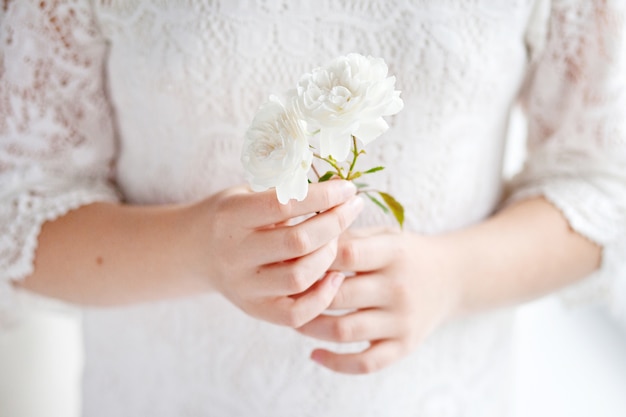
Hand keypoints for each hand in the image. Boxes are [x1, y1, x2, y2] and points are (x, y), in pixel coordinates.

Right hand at [184, 180, 362, 327]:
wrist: (194, 251)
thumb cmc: (231, 216)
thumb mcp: (246, 193)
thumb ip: (282, 190)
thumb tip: (333, 186)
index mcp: (232, 216)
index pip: (285, 205)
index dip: (323, 196)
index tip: (348, 188)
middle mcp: (235, 254)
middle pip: (297, 242)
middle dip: (334, 223)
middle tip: (352, 209)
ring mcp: (244, 287)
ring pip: (299, 278)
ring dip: (329, 256)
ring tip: (337, 239)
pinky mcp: (255, 310)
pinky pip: (296, 314)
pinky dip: (322, 297)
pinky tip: (335, 275)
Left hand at [297, 228, 461, 373]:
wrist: (453, 278)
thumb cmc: (405, 253)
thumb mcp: (385, 235)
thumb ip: (349, 236)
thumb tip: (303, 238)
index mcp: (393, 254)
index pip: (346, 254)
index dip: (314, 256)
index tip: (292, 258)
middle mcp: (399, 288)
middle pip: (339, 295)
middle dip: (305, 294)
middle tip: (284, 292)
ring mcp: (402, 320)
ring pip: (344, 331)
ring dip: (311, 327)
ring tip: (295, 318)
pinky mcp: (404, 346)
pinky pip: (366, 363)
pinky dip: (336, 363)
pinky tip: (315, 353)